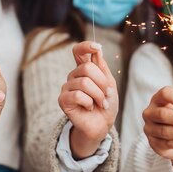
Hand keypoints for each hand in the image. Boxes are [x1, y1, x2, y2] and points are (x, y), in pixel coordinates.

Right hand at [58, 41, 118, 159]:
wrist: (102, 125)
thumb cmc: (106, 104)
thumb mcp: (109, 84)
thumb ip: (102, 68)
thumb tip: (98, 50)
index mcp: (84, 69)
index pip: (79, 51)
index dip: (86, 46)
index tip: (97, 47)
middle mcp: (74, 75)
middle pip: (87, 67)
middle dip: (102, 82)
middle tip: (106, 94)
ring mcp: (67, 87)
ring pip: (84, 82)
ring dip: (98, 95)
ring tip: (100, 103)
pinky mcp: (63, 100)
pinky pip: (77, 95)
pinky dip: (89, 102)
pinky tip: (89, 108)